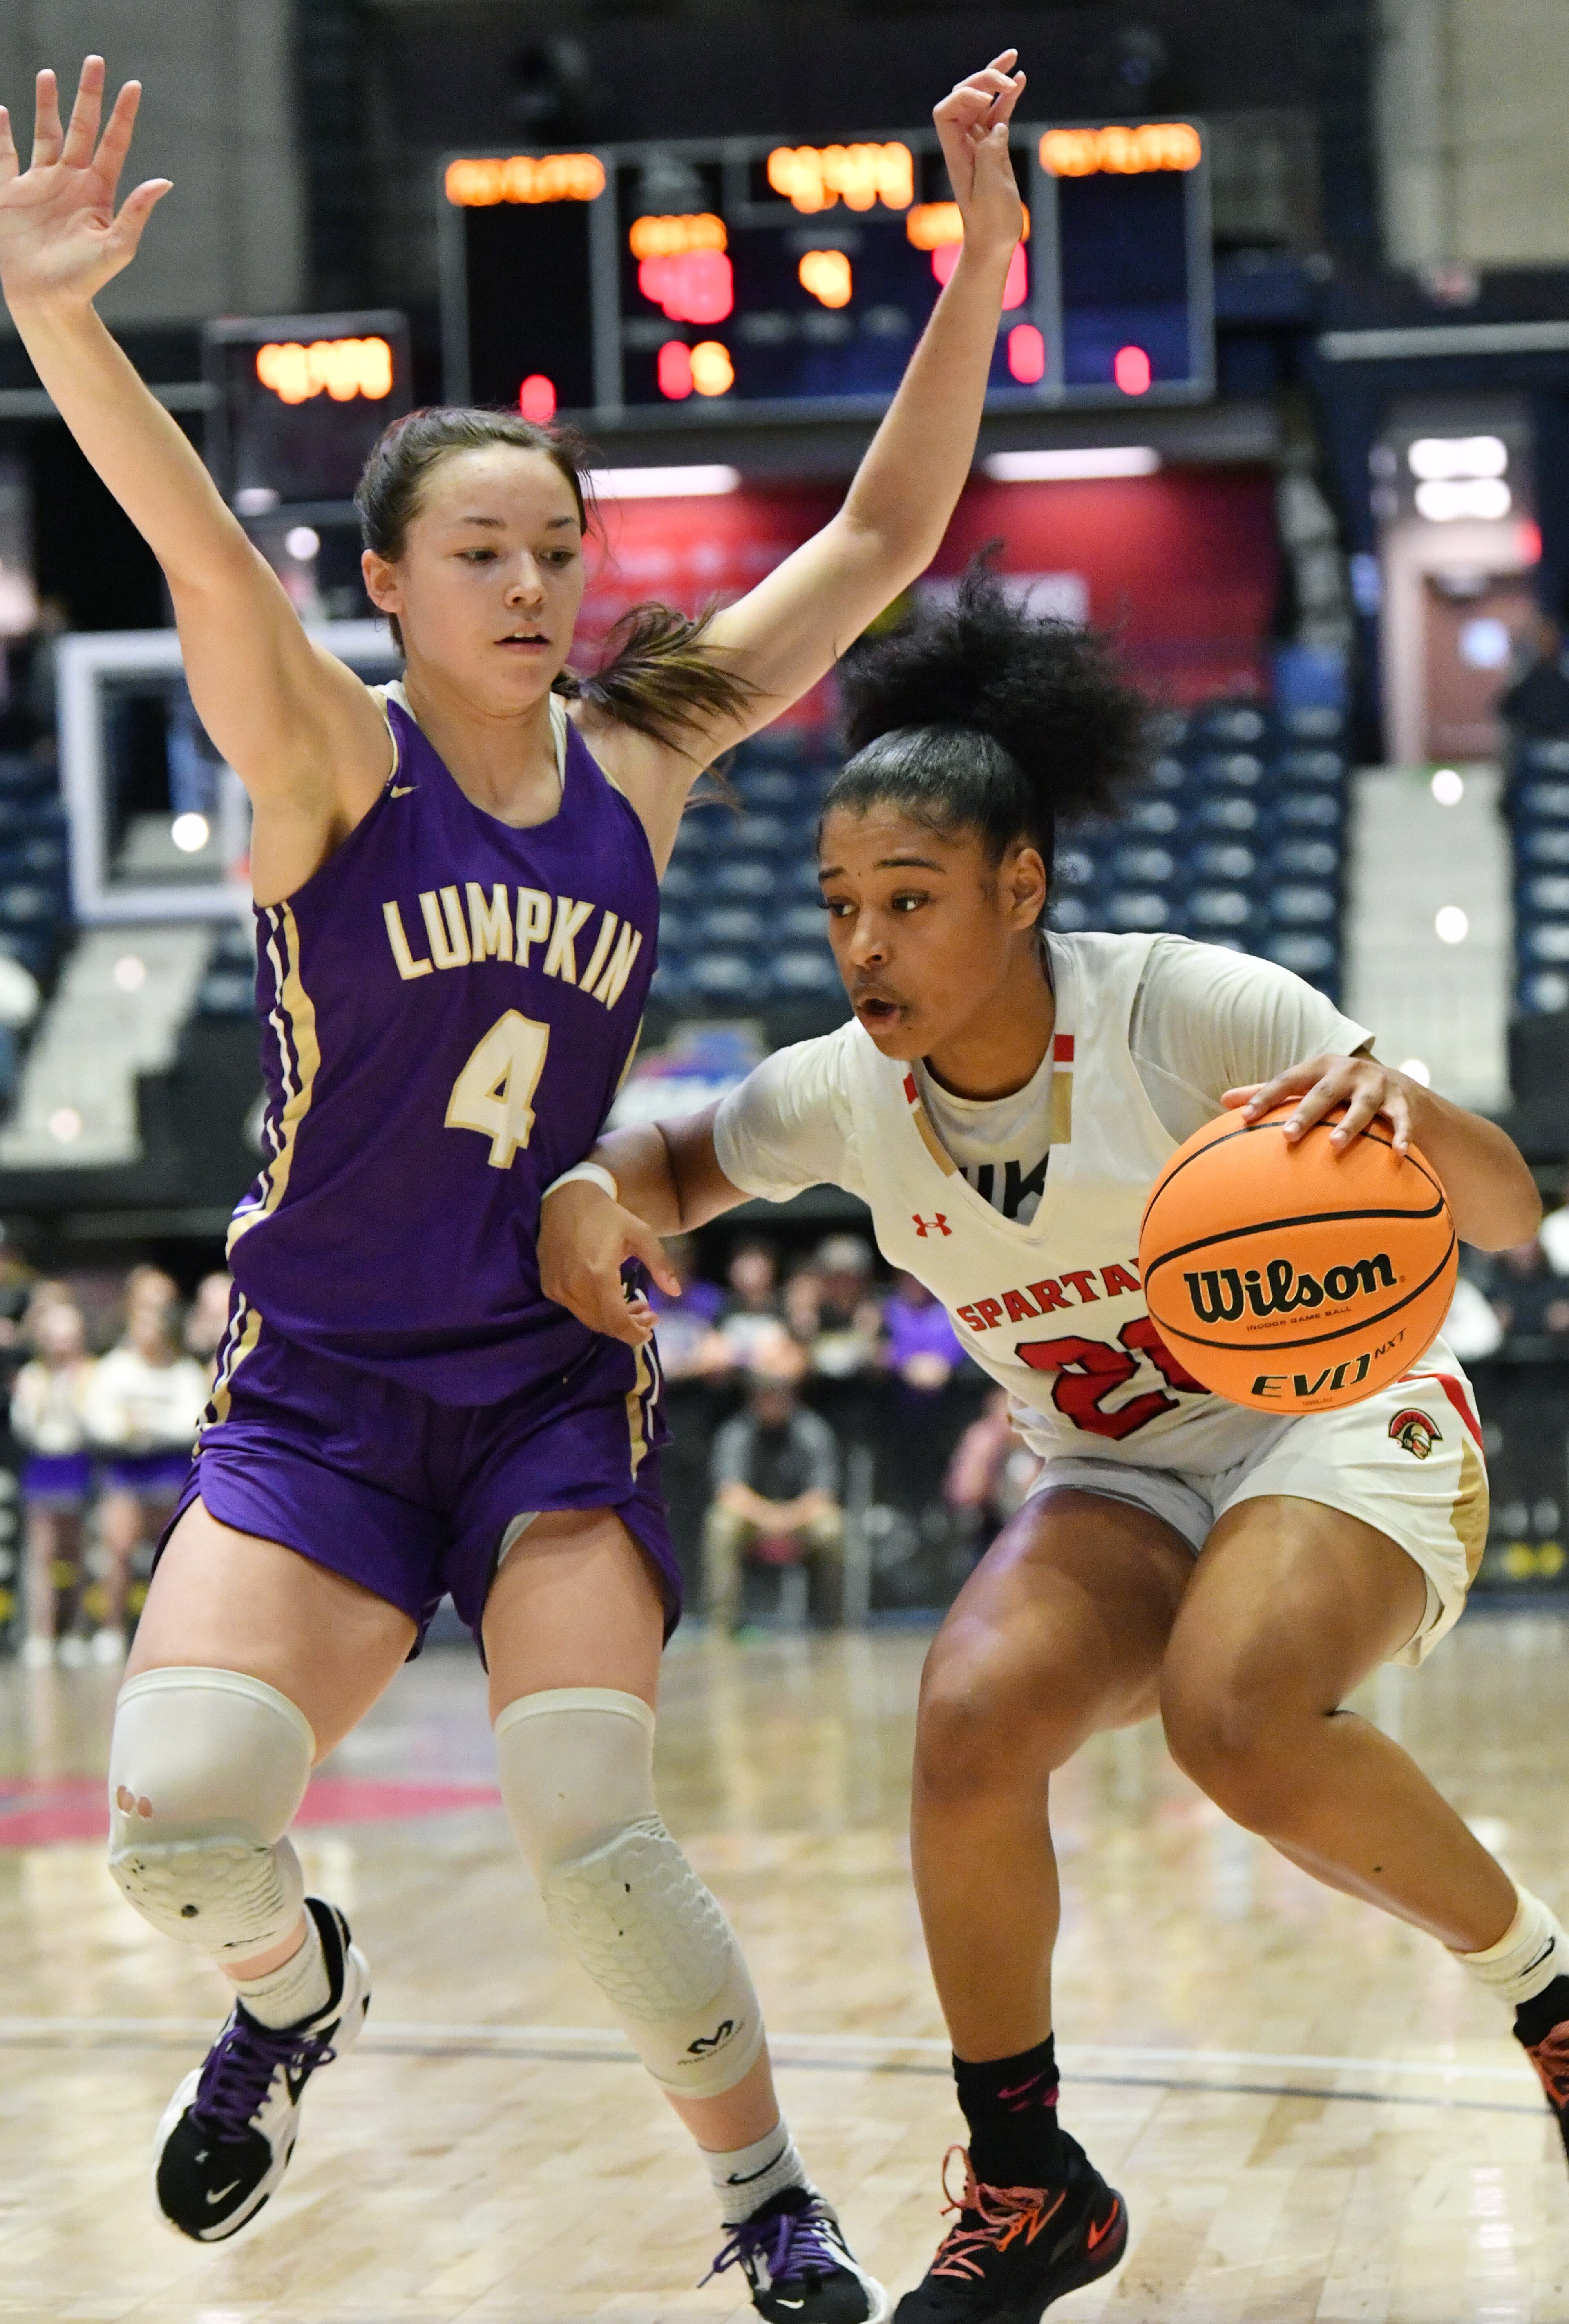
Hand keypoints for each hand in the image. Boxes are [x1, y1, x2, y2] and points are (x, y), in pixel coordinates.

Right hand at [0, 58, 169, 313]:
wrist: (47, 300)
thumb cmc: (84, 280)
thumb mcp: (116, 247)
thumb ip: (136, 213)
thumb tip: (164, 181)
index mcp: (97, 191)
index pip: (113, 144)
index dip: (122, 115)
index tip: (132, 86)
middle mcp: (70, 181)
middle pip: (79, 128)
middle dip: (87, 96)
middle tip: (94, 62)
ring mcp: (40, 184)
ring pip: (43, 133)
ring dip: (46, 104)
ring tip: (49, 74)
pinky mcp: (10, 194)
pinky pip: (4, 157)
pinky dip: (1, 134)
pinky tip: (1, 112)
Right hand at [537, 1178, 679, 1347]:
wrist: (566, 1199)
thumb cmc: (608, 1216)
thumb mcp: (641, 1234)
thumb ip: (660, 1264)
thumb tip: (676, 1292)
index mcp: (598, 1274)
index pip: (617, 1322)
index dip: (635, 1333)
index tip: (650, 1329)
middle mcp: (574, 1286)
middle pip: (603, 1325)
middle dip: (628, 1326)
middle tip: (648, 1314)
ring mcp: (557, 1287)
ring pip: (589, 1319)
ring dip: (612, 1320)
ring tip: (632, 1305)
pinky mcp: (549, 1285)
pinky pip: (574, 1309)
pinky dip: (594, 1310)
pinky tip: (608, 1296)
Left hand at [934, 51, 1025, 265]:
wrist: (994, 242)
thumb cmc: (989, 224)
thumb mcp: (990, 191)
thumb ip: (990, 154)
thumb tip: (996, 126)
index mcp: (955, 153)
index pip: (946, 111)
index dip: (963, 97)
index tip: (986, 103)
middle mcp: (963, 144)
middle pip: (964, 98)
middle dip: (983, 81)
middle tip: (1008, 80)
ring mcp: (979, 144)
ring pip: (983, 102)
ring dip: (995, 79)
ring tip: (1013, 60)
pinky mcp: (995, 148)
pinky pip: (998, 115)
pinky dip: (1008, 97)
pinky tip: (1020, 80)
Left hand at [1223, 1053, 1418, 1156]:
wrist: (1394, 1083)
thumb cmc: (1334, 1088)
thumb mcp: (1304, 1083)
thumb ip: (1267, 1092)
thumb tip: (1224, 1100)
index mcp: (1318, 1067)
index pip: (1287, 1081)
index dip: (1265, 1097)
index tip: (1244, 1118)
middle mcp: (1347, 1072)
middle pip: (1322, 1093)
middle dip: (1305, 1113)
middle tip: (1287, 1136)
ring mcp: (1376, 1086)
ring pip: (1362, 1107)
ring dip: (1349, 1126)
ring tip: (1334, 1145)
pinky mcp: (1402, 1101)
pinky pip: (1402, 1120)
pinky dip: (1402, 1135)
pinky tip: (1399, 1154)